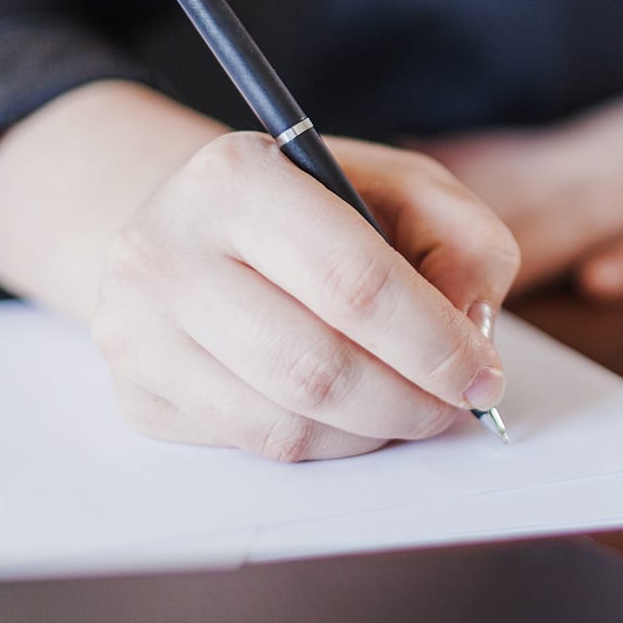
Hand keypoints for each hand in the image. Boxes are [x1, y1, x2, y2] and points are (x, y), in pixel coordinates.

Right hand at [91, 133, 519, 460]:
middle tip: (457, 405)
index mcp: (236, 176)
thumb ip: (464, 244)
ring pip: (285, 423)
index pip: (353, 281)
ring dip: (373, 432)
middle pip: (316, 366)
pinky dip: (326, 444)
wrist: (199, 230)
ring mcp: (139, 327)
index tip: (484, 374)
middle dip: (411, 401)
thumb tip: (471, 328)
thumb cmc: (319, 209)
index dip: (434, 343)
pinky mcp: (138, 392)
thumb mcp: (406, 189)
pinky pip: (253, 446)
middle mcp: (165, 249)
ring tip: (411, 406)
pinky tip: (352, 412)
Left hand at [421, 45, 622, 298]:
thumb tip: (421, 171)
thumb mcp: (599, 149)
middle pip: (519, 210)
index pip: (483, 188)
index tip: (365, 243)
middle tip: (397, 292)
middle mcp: (605, 173)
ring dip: (531, 257)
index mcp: (573, 163)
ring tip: (476, 299)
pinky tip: (611, 280)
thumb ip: (521, 172)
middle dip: (456, 256)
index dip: (422, 219)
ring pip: (587, 220)